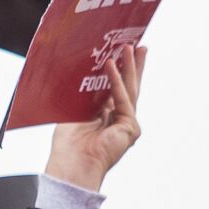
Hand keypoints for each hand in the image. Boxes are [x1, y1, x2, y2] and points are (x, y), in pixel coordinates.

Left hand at [44, 43, 144, 192]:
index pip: (116, 89)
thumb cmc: (69, 143)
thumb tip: (88, 69)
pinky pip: (123, 100)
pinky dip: (117, 82)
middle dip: (134, 66)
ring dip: (129, 67)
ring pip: (130, 90)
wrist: (72, 163)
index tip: (123, 52)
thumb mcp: (77, 109)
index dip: (121, 71)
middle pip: (130, 87)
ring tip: (129, 47)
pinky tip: (111, 65)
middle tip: (139, 45)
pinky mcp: (130, 129)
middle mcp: (118, 120)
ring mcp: (127, 125)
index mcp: (105, 116)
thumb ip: (88, 92)